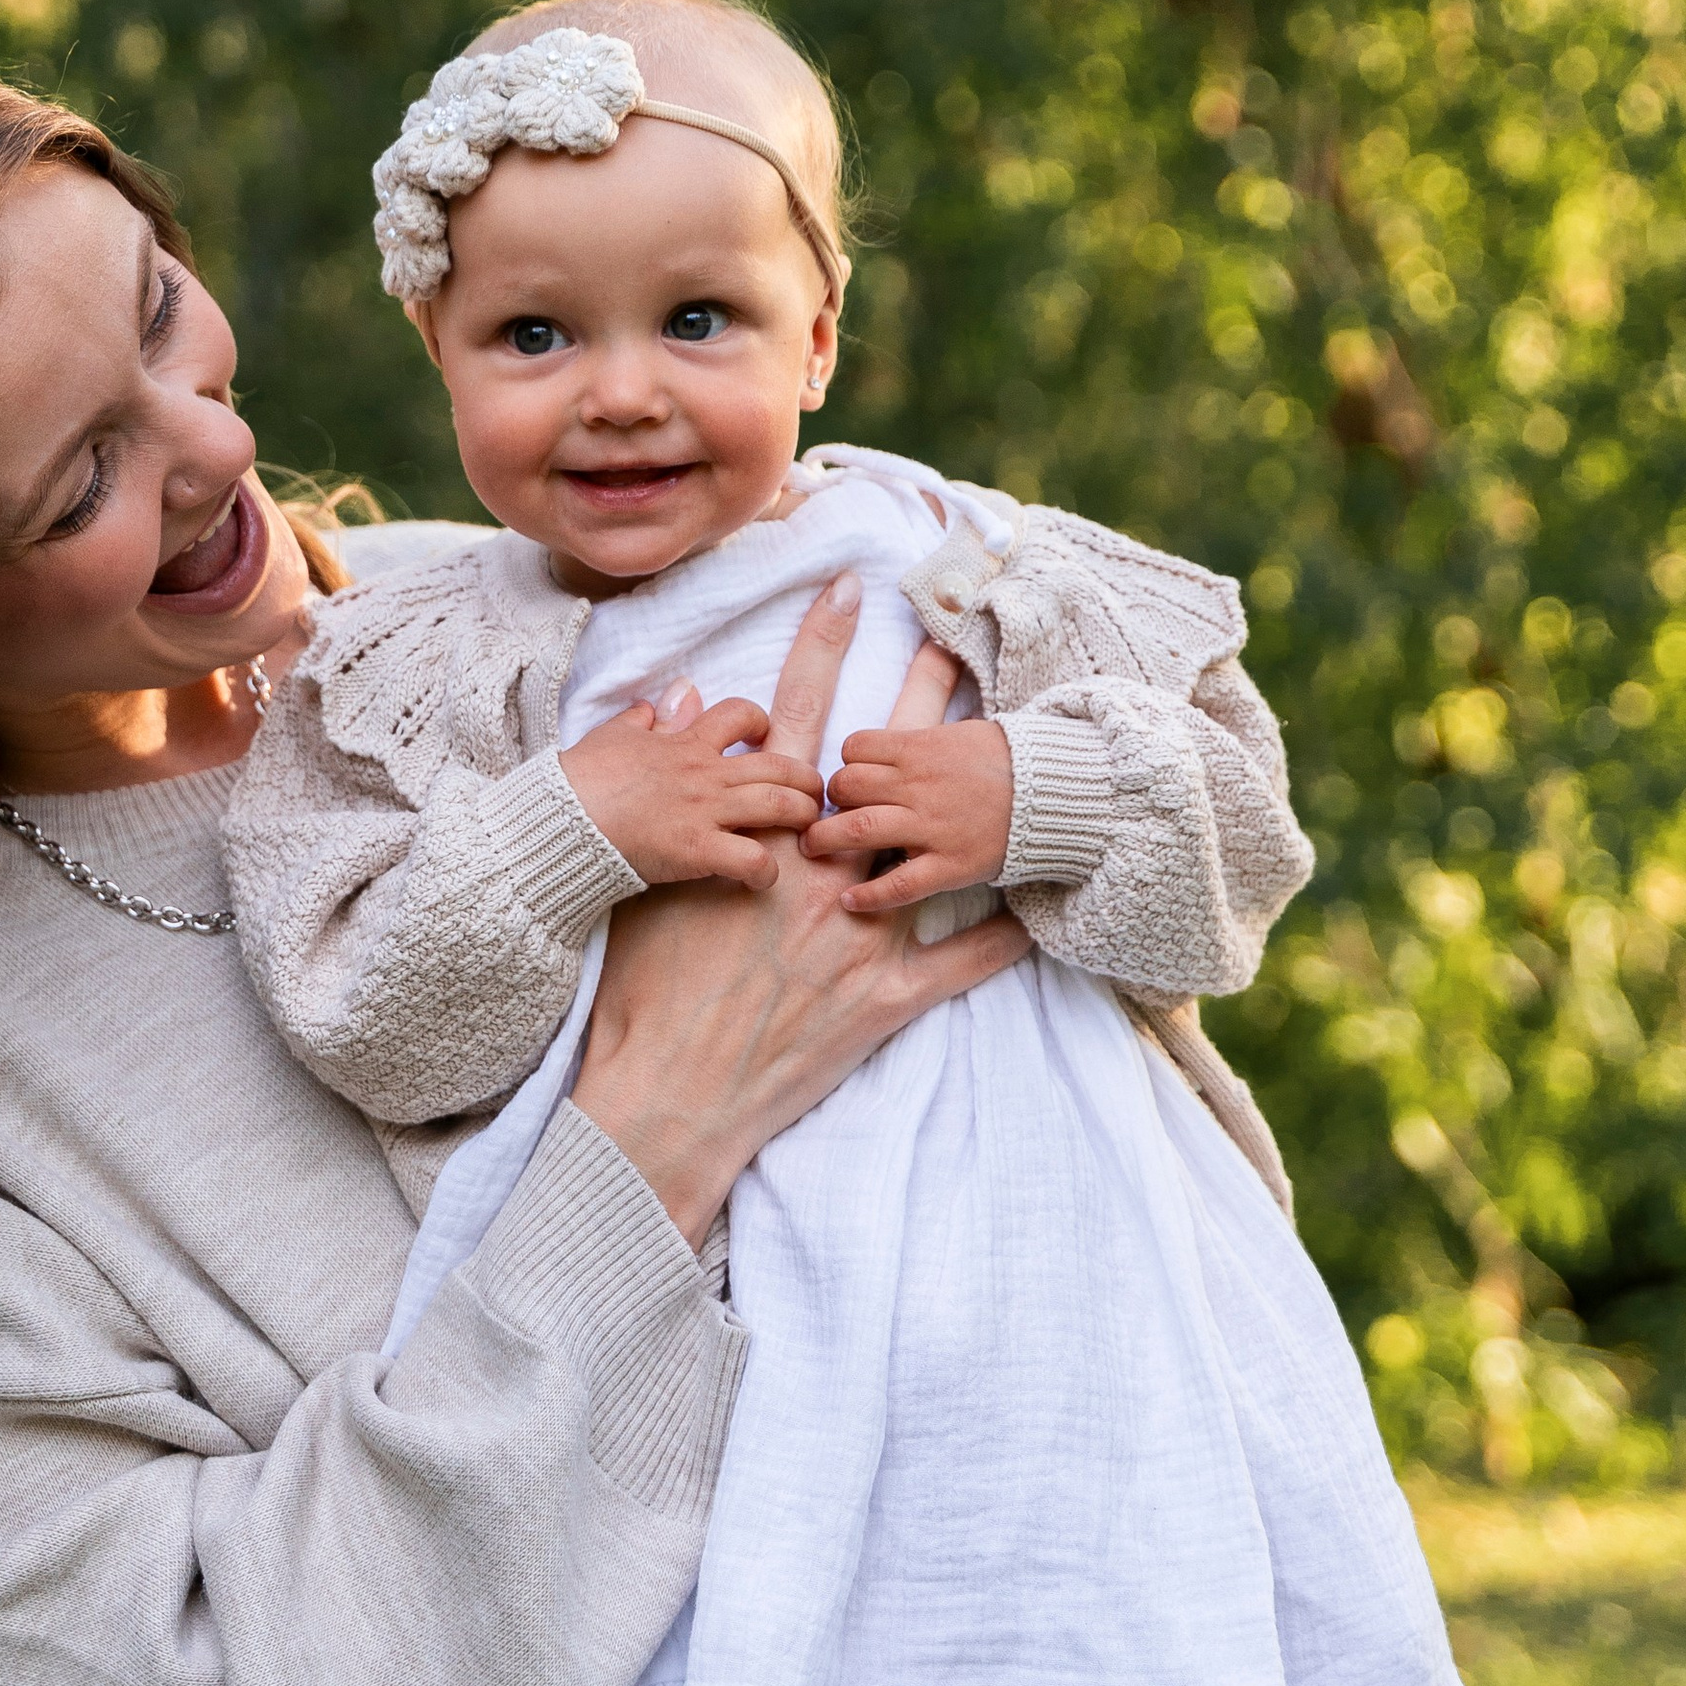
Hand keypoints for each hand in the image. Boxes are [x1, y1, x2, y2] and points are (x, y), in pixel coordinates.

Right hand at [560, 689, 823, 889]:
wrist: (561, 819)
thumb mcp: (611, 738)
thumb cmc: (579, 780)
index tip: (763, 738)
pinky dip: (766, 872)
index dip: (760, 722)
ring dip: (801, 817)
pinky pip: (752, 859)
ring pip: (779, 805)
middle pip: (779, 763)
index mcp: (684, 743)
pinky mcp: (697, 851)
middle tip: (812, 793)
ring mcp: (704, 811)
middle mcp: (704, 773)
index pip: (739, 713)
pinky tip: (763, 879)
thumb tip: (656, 704)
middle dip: (806, 777)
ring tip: (808, 830)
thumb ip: (640, 721)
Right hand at [571, 579, 1032, 1241]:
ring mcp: (860, 936)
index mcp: (760, 838)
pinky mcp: (885, 1001)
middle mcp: (820, 873)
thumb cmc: (642, 995)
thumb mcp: (644, 882)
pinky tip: (1042, 912)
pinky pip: (961, 965)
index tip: (846, 592)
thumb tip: (668, 704)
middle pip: (882, 767)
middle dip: (917, 699)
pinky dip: (1003, 939)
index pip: (797, 719)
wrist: (666, 1093)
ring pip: (933, 849)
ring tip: (1012, 753)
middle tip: (954, 642)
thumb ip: (667, 791)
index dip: (821, 648)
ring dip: (973, 800)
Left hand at [805, 642, 1015, 917]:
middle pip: (847, 786)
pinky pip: (899, 883)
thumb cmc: (1012, 761)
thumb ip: (920, 741)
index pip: (855, 749)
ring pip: (859, 829)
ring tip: (813, 848)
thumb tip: (887, 741)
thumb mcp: (962, 733)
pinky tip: (849, 900)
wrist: (1058, 793)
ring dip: (827, 839)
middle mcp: (918, 786)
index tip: (849, 778)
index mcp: (921, 749)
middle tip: (827, 812)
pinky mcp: (950, 866)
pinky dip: (869, 895)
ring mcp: (932, 827)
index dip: (846, 764)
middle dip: (831, 799)